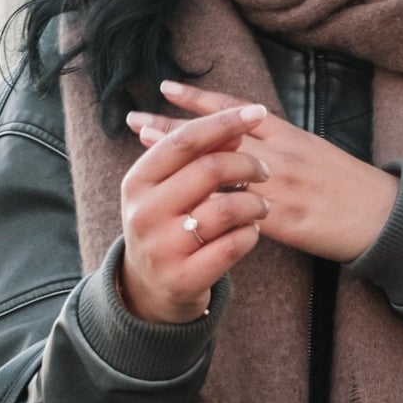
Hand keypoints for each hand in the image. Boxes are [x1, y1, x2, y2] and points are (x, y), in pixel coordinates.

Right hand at [117, 101, 271, 324]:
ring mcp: (162, 248)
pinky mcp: (185, 277)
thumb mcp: (167, 191)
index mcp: (137, 182)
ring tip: (261, 207)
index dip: (223, 123)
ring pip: (226, 208)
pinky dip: (251, 234)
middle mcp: (144, 213)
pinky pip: (234, 245)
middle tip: (265, 171)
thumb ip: (195, 160)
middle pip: (209, 170)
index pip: (184, 141)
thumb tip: (234, 128)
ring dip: (255, 204)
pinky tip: (251, 232)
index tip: (256, 113)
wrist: (150, 290)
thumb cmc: (167, 228)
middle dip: (248, 165)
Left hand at [127, 80, 401, 264]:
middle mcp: (280, 154)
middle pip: (217, 136)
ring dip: (181, 162)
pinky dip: (209, 205)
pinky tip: (180, 202)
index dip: (199, 99)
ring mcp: (280, 185)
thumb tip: (255, 139)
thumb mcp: (319, 154)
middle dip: (174, 128)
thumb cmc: (355, 188)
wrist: (385, 216)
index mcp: (289, 137)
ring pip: (220, 169)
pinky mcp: (285, 218)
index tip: (166, 88)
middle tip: (135, 120)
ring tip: (145, 152)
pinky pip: (239, 210)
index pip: (236, 112)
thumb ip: (285, 146)